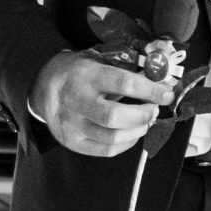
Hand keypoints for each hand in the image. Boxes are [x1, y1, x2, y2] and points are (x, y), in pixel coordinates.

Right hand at [29, 49, 176, 158]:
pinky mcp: (74, 142)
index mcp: (86, 76)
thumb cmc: (78, 73)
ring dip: (138, 131)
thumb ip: (123, 67)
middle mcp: (77, 102)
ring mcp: (73, 125)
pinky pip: (106, 150)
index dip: (150, 90)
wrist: (44, 89)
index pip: (123, 84)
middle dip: (143, 115)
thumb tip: (158, 78)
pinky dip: (126, 143)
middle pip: (115, 116)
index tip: (166, 93)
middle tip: (154, 110)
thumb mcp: (96, 60)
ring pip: (112, 137)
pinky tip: (132, 133)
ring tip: (146, 121)